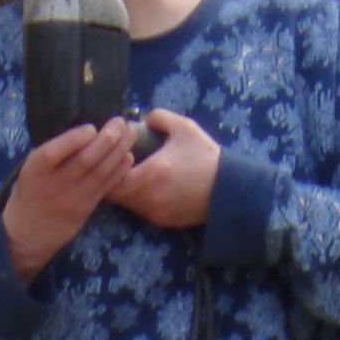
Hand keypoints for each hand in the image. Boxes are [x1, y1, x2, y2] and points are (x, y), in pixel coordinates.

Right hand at [1, 117, 142, 281]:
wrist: (28, 231)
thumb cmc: (31, 190)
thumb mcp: (31, 168)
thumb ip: (54, 152)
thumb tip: (88, 130)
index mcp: (35, 170)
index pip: (53, 153)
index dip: (74, 139)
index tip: (91, 127)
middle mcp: (54, 184)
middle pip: (85, 161)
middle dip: (107, 139)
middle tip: (121, 122)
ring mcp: (73, 198)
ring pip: (100, 172)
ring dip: (119, 151)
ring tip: (131, 133)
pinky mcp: (86, 208)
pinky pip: (106, 187)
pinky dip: (119, 170)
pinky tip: (128, 156)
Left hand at [112, 111, 220, 229]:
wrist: (230, 190)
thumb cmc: (206, 157)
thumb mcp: (185, 128)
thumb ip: (159, 118)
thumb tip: (142, 119)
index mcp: (151, 173)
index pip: (111, 176)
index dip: (108, 165)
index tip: (115, 154)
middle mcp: (148, 197)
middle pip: (114, 194)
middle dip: (113, 179)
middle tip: (118, 164)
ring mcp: (154, 212)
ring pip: (126, 204)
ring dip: (125, 190)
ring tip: (132, 174)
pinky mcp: (162, 222)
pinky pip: (140, 211)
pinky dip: (138, 200)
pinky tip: (147, 187)